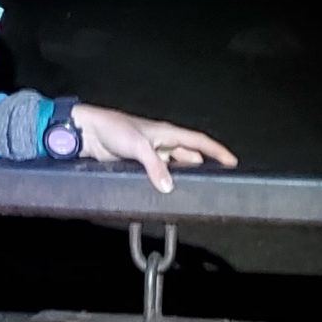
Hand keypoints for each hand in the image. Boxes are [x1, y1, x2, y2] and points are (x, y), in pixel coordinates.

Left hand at [70, 105, 238, 194]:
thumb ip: (154, 166)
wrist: (89, 132)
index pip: (199, 141)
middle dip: (203, 166)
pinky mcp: (139, 163)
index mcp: (167, 133)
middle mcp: (162, 142)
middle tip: (216, 181)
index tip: (232, 162)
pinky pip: (158, 174)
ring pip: (174, 167)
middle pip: (190, 156)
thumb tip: (169, 187)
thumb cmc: (113, 129)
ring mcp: (151, 154)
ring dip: (182, 176)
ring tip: (194, 191)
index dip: (217, 151)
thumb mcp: (138, 146)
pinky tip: (166, 192)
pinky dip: (164, 182)